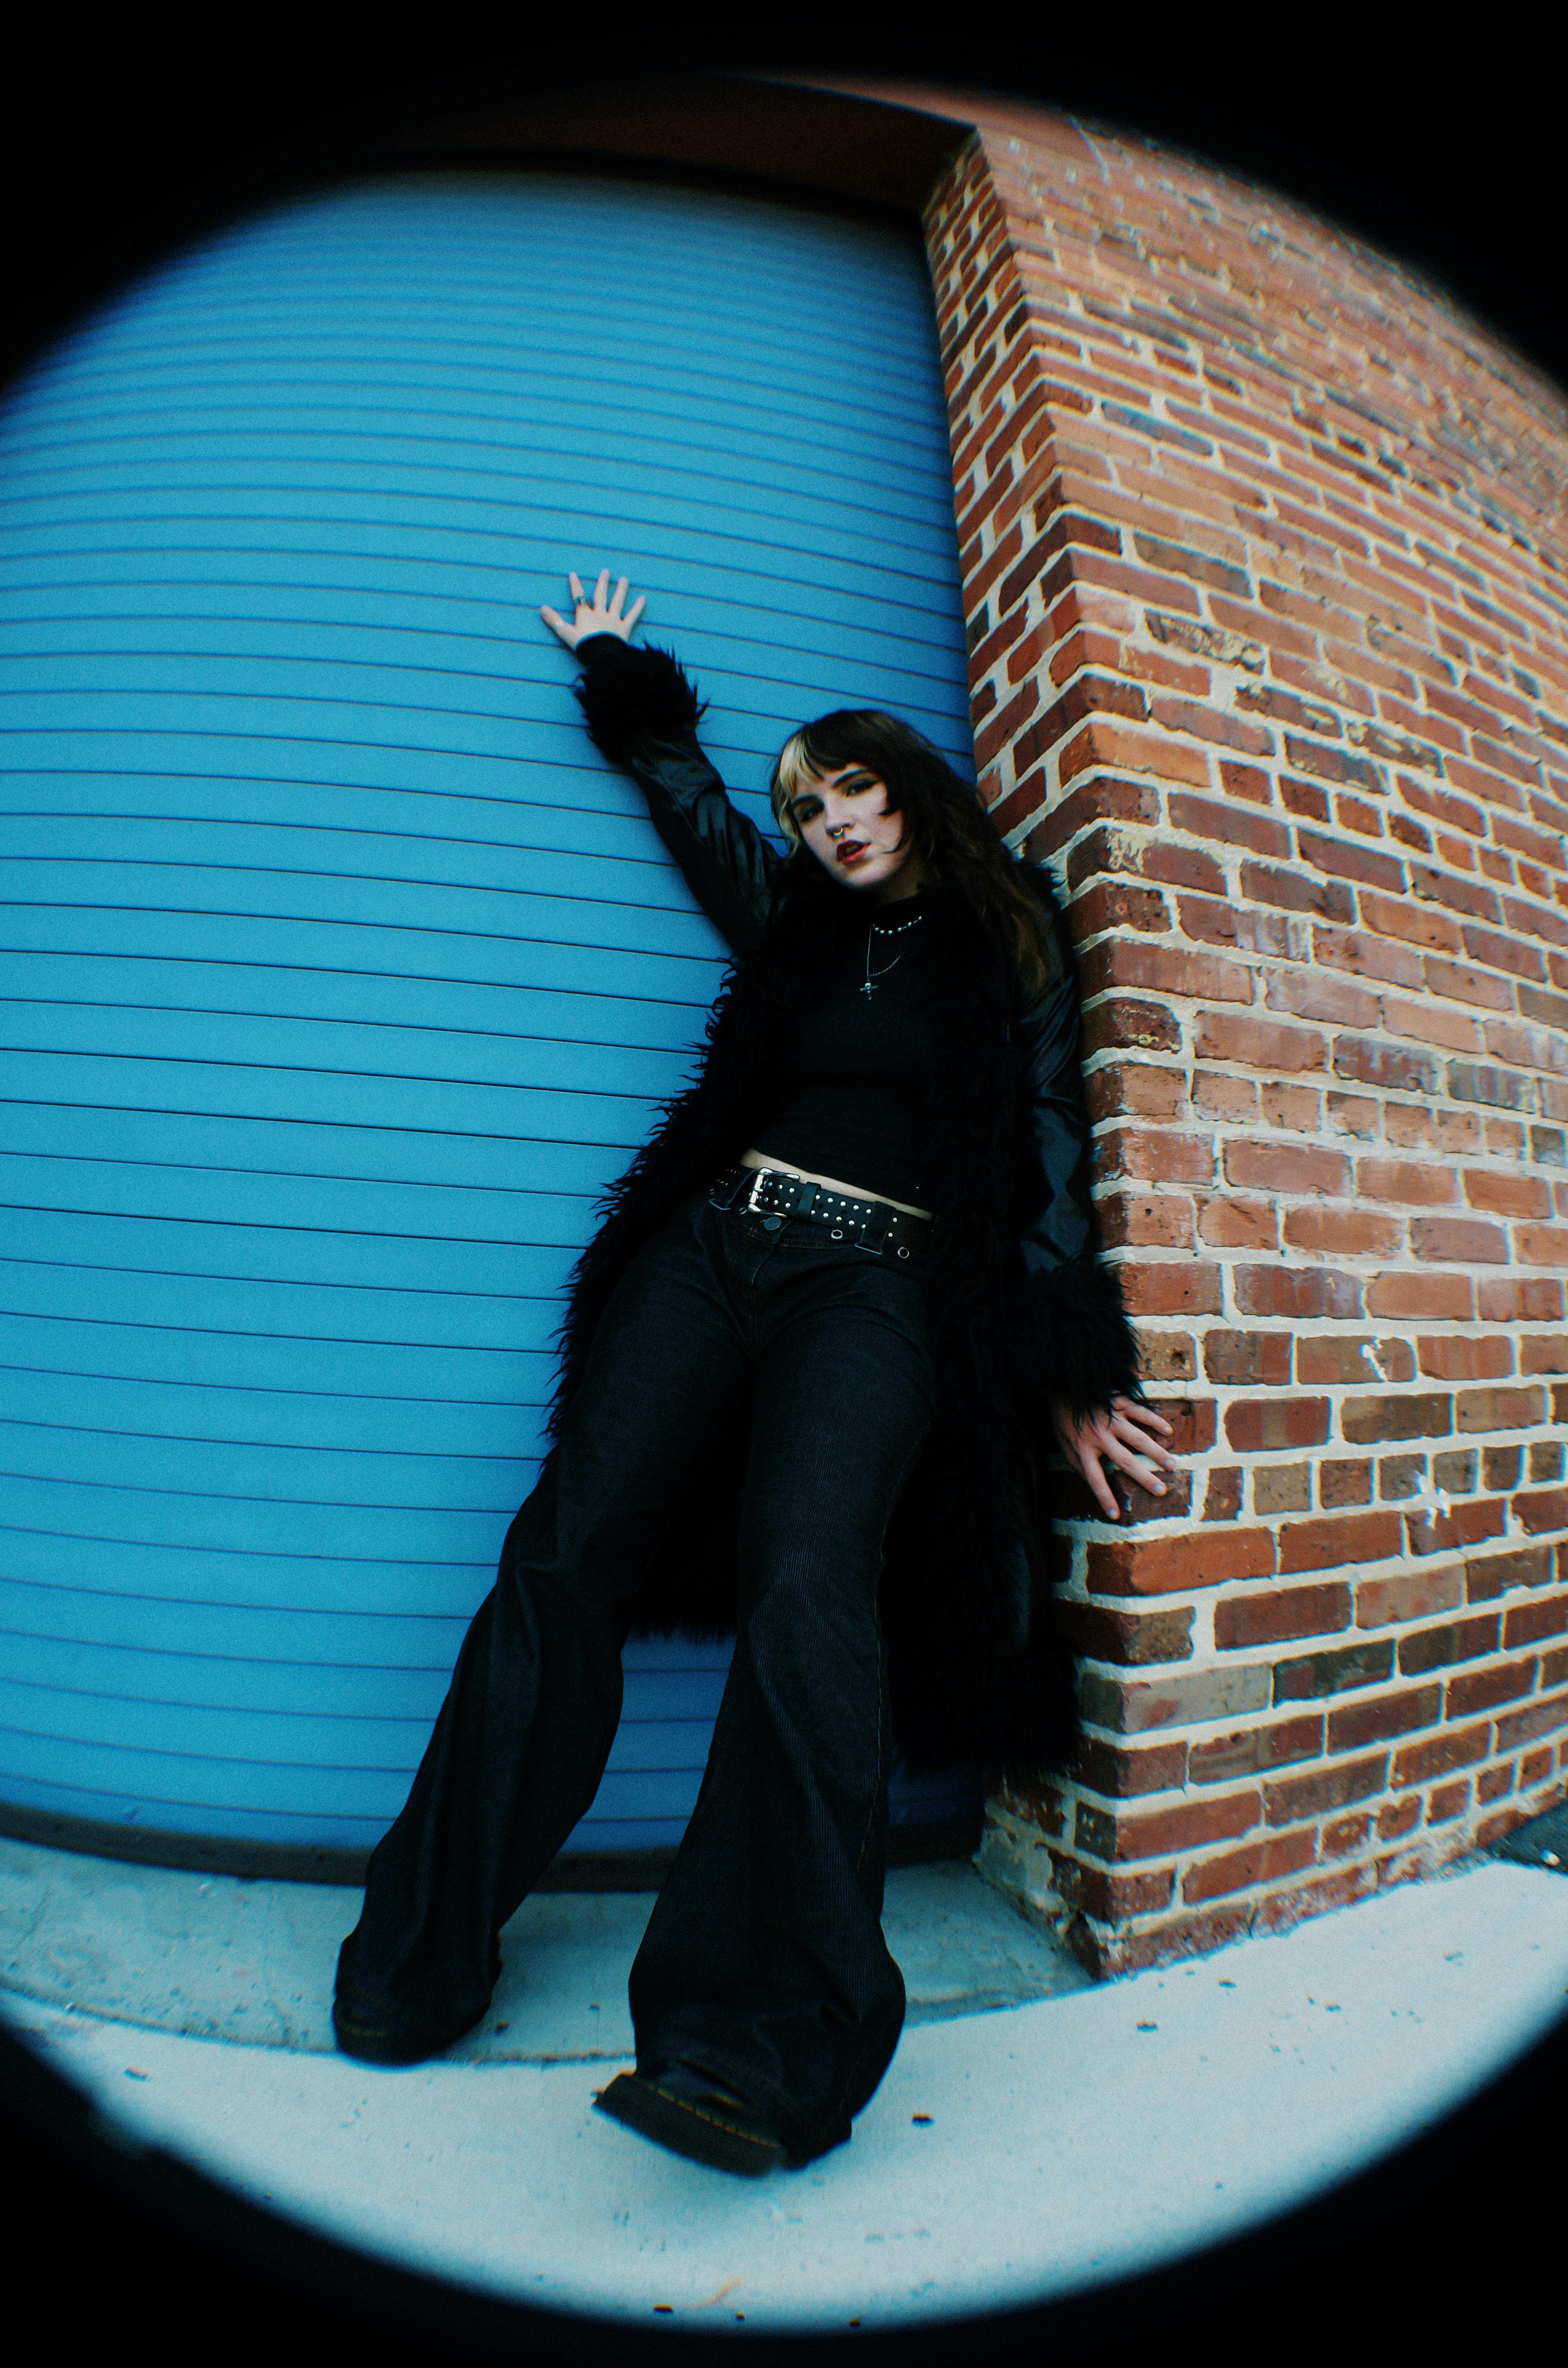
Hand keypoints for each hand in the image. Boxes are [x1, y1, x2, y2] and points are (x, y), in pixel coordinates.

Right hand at [540, 567, 645, 650]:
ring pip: (617, 602)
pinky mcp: (624, 628)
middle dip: (603, 583)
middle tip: (606, 571)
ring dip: (621, 590)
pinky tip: (643, 598)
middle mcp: (600, 614)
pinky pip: (632, 616)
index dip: (575, 585)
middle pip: (601, 595)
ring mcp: (613, 620)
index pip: (579, 597)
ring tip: (624, 579)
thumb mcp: (565, 634)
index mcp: (585, 615)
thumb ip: (554, 620)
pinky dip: (638, 607)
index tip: (573, 574)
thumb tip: (542, 608)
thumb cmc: (583, 646)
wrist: (602, 657)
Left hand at [1051, 1394, 1177, 1521]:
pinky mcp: (1119, 1403)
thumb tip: (1087, 1481)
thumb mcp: (1061, 1441)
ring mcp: (1111, 1419)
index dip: (1104, 1497)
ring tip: (1173, 1465)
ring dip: (1156, 1452)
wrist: (1062, 1384)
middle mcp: (1100, 1436)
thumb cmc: (1063, 1416)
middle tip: (1162, 1490)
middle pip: (1125, 1461)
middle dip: (1144, 1478)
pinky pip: (1141, 1413)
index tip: (1115, 1515)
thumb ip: (1075, 1461)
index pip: (1095, 1479)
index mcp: (1083, 1448)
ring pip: (1138, 1439)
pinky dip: (1155, 1421)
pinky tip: (1167, 1431)